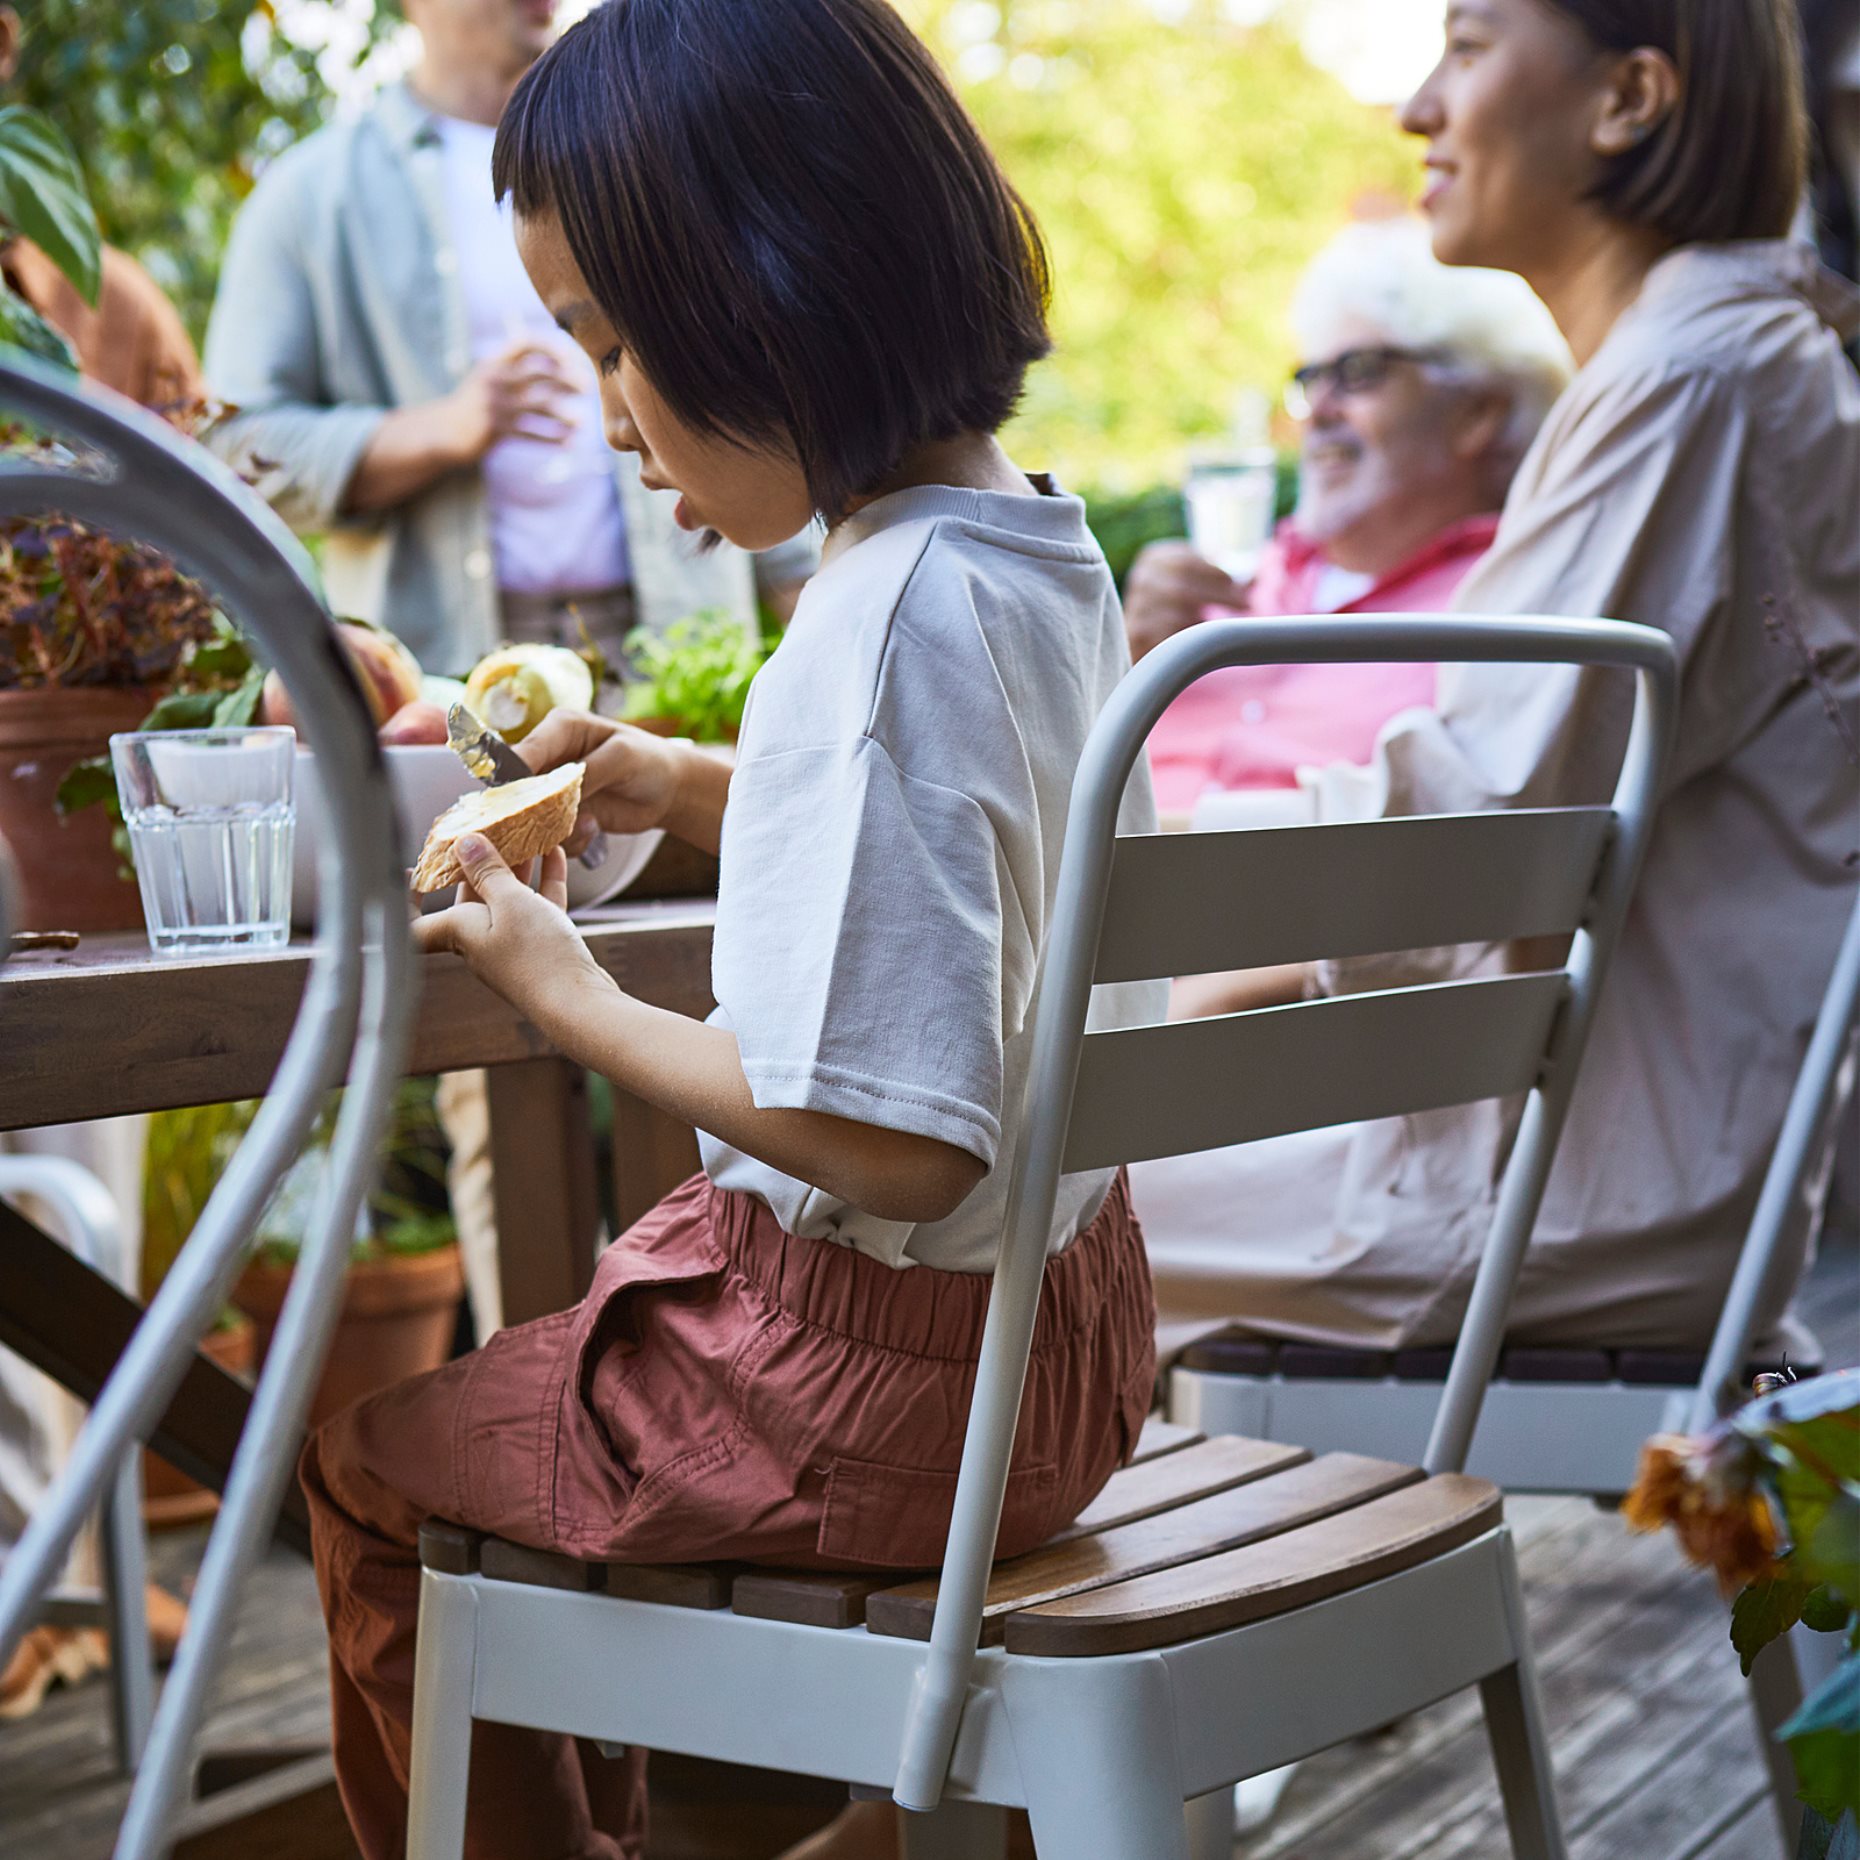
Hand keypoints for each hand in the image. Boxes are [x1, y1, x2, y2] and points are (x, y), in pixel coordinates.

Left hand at [412, 839, 614, 1035]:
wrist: (578, 1003)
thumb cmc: (538, 957)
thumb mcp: (512, 901)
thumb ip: (489, 870)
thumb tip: (465, 843)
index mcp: (460, 932)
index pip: (415, 921)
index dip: (407, 898)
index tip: (413, 870)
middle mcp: (480, 940)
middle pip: (469, 899)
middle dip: (478, 865)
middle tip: (488, 834)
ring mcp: (512, 945)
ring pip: (507, 900)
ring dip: (515, 868)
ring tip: (526, 837)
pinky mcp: (541, 948)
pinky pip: (537, 908)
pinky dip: (543, 882)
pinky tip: (554, 856)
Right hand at [434, 337, 579, 464]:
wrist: (443, 432)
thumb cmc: (475, 404)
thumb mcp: (488, 377)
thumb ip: (515, 364)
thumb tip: (557, 356)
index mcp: (494, 362)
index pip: (527, 342)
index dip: (554, 347)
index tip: (574, 359)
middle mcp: (495, 379)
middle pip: (541, 372)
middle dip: (568, 379)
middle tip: (588, 388)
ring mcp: (495, 405)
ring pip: (541, 406)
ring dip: (566, 415)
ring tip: (582, 423)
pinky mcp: (495, 430)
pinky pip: (532, 435)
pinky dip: (554, 439)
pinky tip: (569, 443)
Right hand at [519, 710, 724, 853]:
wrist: (669, 789)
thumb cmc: (649, 760)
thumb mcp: (622, 757)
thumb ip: (588, 771)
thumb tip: (557, 792)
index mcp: (560, 728)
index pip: (524, 751)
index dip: (513, 778)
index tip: (516, 803)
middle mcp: (550, 757)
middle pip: (518, 788)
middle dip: (533, 810)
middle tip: (558, 821)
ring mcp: (554, 788)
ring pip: (532, 816)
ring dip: (556, 828)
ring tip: (590, 822)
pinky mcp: (564, 814)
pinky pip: (552, 835)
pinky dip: (570, 840)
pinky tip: (594, 828)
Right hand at [1122, 541, 1250, 660]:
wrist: (1139, 634)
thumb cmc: (1174, 604)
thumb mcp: (1191, 580)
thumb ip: (1220, 576)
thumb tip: (1255, 577)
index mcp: (1154, 557)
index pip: (1186, 561)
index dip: (1216, 572)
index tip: (1238, 582)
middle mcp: (1141, 578)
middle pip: (1183, 586)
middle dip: (1220, 594)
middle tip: (1245, 603)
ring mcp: (1136, 606)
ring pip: (1177, 611)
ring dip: (1208, 618)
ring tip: (1226, 624)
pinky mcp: (1137, 633)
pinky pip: (1169, 636)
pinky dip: (1190, 638)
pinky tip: (1201, 640)